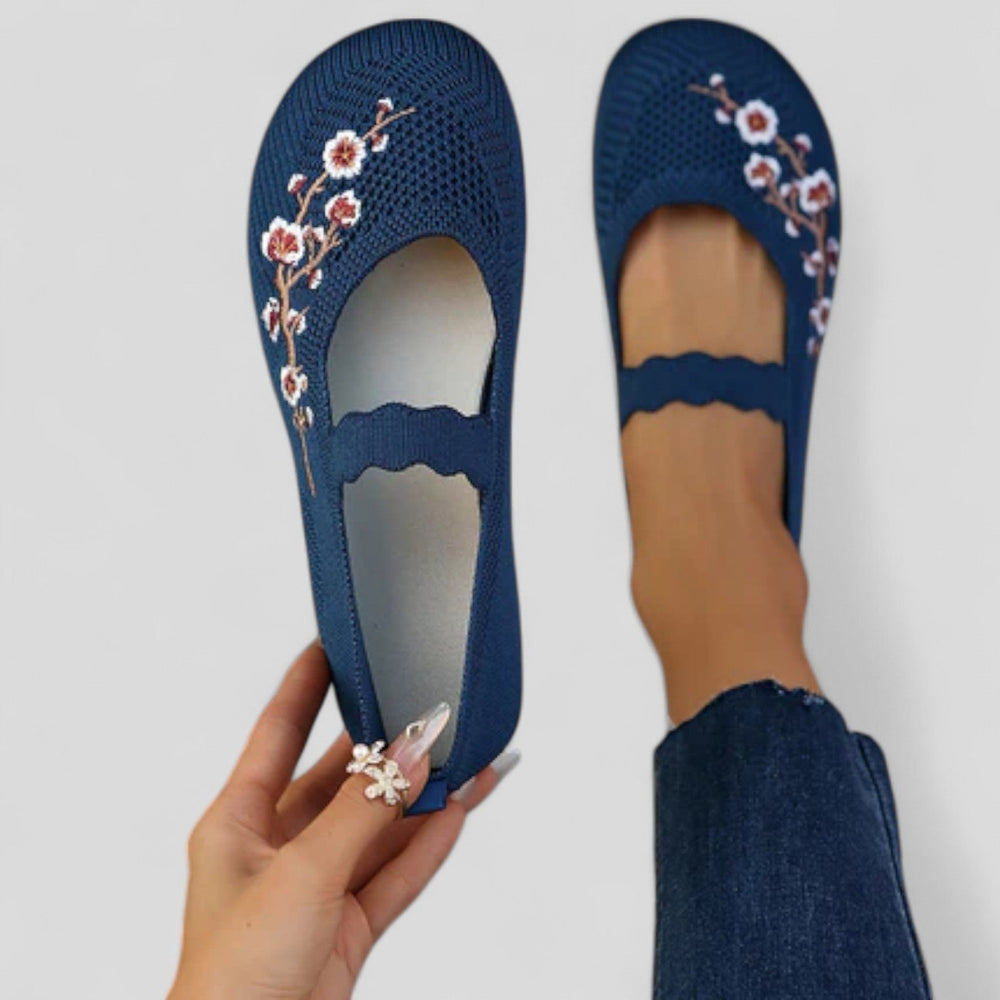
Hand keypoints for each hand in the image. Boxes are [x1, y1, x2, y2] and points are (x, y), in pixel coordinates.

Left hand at [168, 641, 515, 999]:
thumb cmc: (232, 978)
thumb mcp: (301, 874)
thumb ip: (364, 810)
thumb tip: (413, 751)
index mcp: (238, 822)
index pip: (278, 731)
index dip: (305, 684)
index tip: (331, 643)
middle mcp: (277, 848)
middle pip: (343, 779)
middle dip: (388, 747)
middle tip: (429, 706)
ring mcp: (315, 887)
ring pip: (380, 826)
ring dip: (423, 797)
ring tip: (469, 757)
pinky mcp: (346, 926)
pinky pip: (396, 871)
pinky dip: (429, 843)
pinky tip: (459, 811)